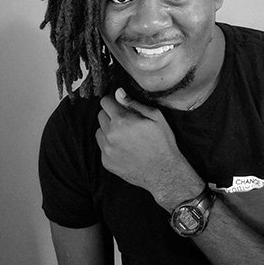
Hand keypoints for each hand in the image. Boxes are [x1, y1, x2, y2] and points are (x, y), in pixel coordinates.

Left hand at [96, 88, 197, 206]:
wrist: (163, 171)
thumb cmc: (163, 142)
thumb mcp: (156, 117)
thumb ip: (135, 104)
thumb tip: (118, 93)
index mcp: (122, 121)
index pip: (105, 102)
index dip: (113, 101)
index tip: (120, 104)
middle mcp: (110, 134)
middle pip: (100, 115)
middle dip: (111, 115)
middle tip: (127, 122)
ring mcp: (106, 149)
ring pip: (99, 131)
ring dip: (109, 130)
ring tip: (126, 136)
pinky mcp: (106, 161)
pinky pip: (102, 147)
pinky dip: (110, 145)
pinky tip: (125, 148)